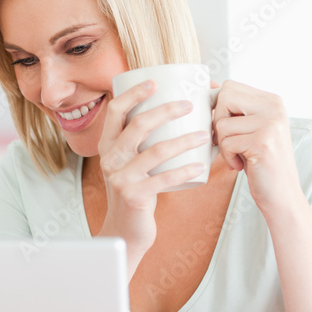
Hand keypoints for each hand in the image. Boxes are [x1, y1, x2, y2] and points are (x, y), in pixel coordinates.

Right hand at [95, 80, 209, 265]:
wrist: (125, 229)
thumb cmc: (135, 190)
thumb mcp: (129, 163)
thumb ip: (140, 142)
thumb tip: (173, 112)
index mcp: (108, 146)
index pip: (116, 111)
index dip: (133, 93)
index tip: (154, 82)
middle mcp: (110, 159)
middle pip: (138, 125)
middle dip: (166, 110)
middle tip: (189, 105)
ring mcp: (120, 178)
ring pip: (155, 151)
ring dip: (184, 140)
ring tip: (204, 135)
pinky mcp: (134, 195)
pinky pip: (163, 178)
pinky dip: (184, 171)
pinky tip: (199, 166)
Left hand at [210, 80, 303, 215]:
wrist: (281, 194)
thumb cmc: (260, 161)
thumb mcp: (250, 129)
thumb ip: (235, 108)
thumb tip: (207, 85)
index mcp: (272, 100)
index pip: (229, 86)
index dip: (218, 107)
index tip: (226, 127)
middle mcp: (274, 107)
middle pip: (224, 97)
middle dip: (218, 122)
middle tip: (230, 140)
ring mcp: (271, 123)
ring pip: (222, 123)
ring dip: (223, 144)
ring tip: (239, 155)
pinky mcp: (263, 142)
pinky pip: (226, 143)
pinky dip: (228, 158)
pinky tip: (241, 165)